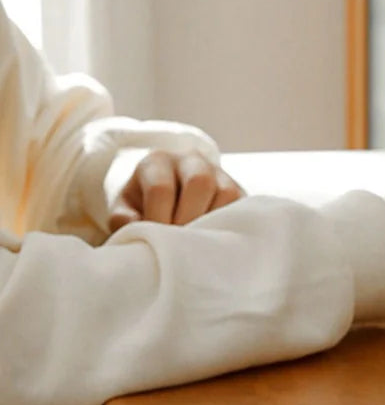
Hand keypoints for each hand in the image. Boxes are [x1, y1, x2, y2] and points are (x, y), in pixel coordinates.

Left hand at [109, 150, 244, 232]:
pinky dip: (228, 224)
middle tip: (179, 243)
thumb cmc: (141, 207)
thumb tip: (138, 228)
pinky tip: (212, 240)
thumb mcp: (125, 209)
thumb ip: (122, 219)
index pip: (161, 189)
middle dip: (189, 218)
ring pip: (225, 192)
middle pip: (199, 182)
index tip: (155, 241)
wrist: (167, 197)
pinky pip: (242, 204)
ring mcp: (218, 173)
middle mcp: (191, 161)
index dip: (158, 219)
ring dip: (211, 222)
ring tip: (196, 243)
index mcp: (157, 162)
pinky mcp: (238, 189)